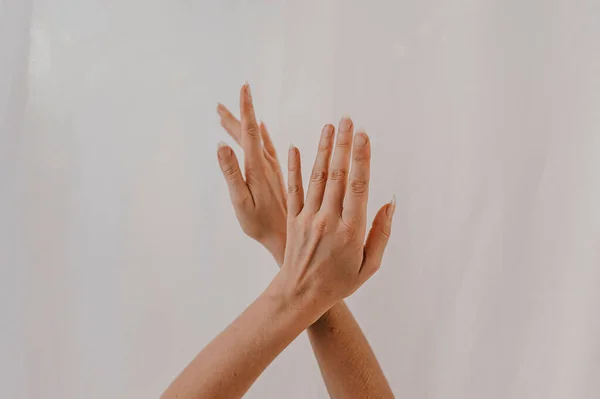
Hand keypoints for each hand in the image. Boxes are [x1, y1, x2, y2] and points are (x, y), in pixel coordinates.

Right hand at [216, 84, 286, 263]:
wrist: (287, 237)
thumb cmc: (261, 224)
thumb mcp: (241, 201)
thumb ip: (231, 172)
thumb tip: (220, 145)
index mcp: (258, 167)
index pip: (250, 131)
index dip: (246, 108)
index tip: (244, 86)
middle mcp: (268, 164)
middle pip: (250, 134)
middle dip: (235, 116)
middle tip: (220, 104)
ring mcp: (274, 169)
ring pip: (257, 140)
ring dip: (244, 126)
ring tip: (229, 116)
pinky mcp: (278, 176)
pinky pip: (268, 148)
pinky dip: (260, 136)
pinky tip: (262, 130)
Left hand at [275, 118, 394, 317]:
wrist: (300, 296)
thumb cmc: (339, 282)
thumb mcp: (370, 265)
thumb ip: (381, 233)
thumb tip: (391, 202)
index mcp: (351, 231)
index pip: (358, 187)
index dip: (361, 159)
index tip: (363, 135)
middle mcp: (328, 220)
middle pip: (337, 176)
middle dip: (343, 145)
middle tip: (347, 120)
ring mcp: (308, 218)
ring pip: (316, 178)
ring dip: (322, 150)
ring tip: (329, 126)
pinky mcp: (292, 220)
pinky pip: (293, 190)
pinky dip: (294, 168)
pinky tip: (295, 147)